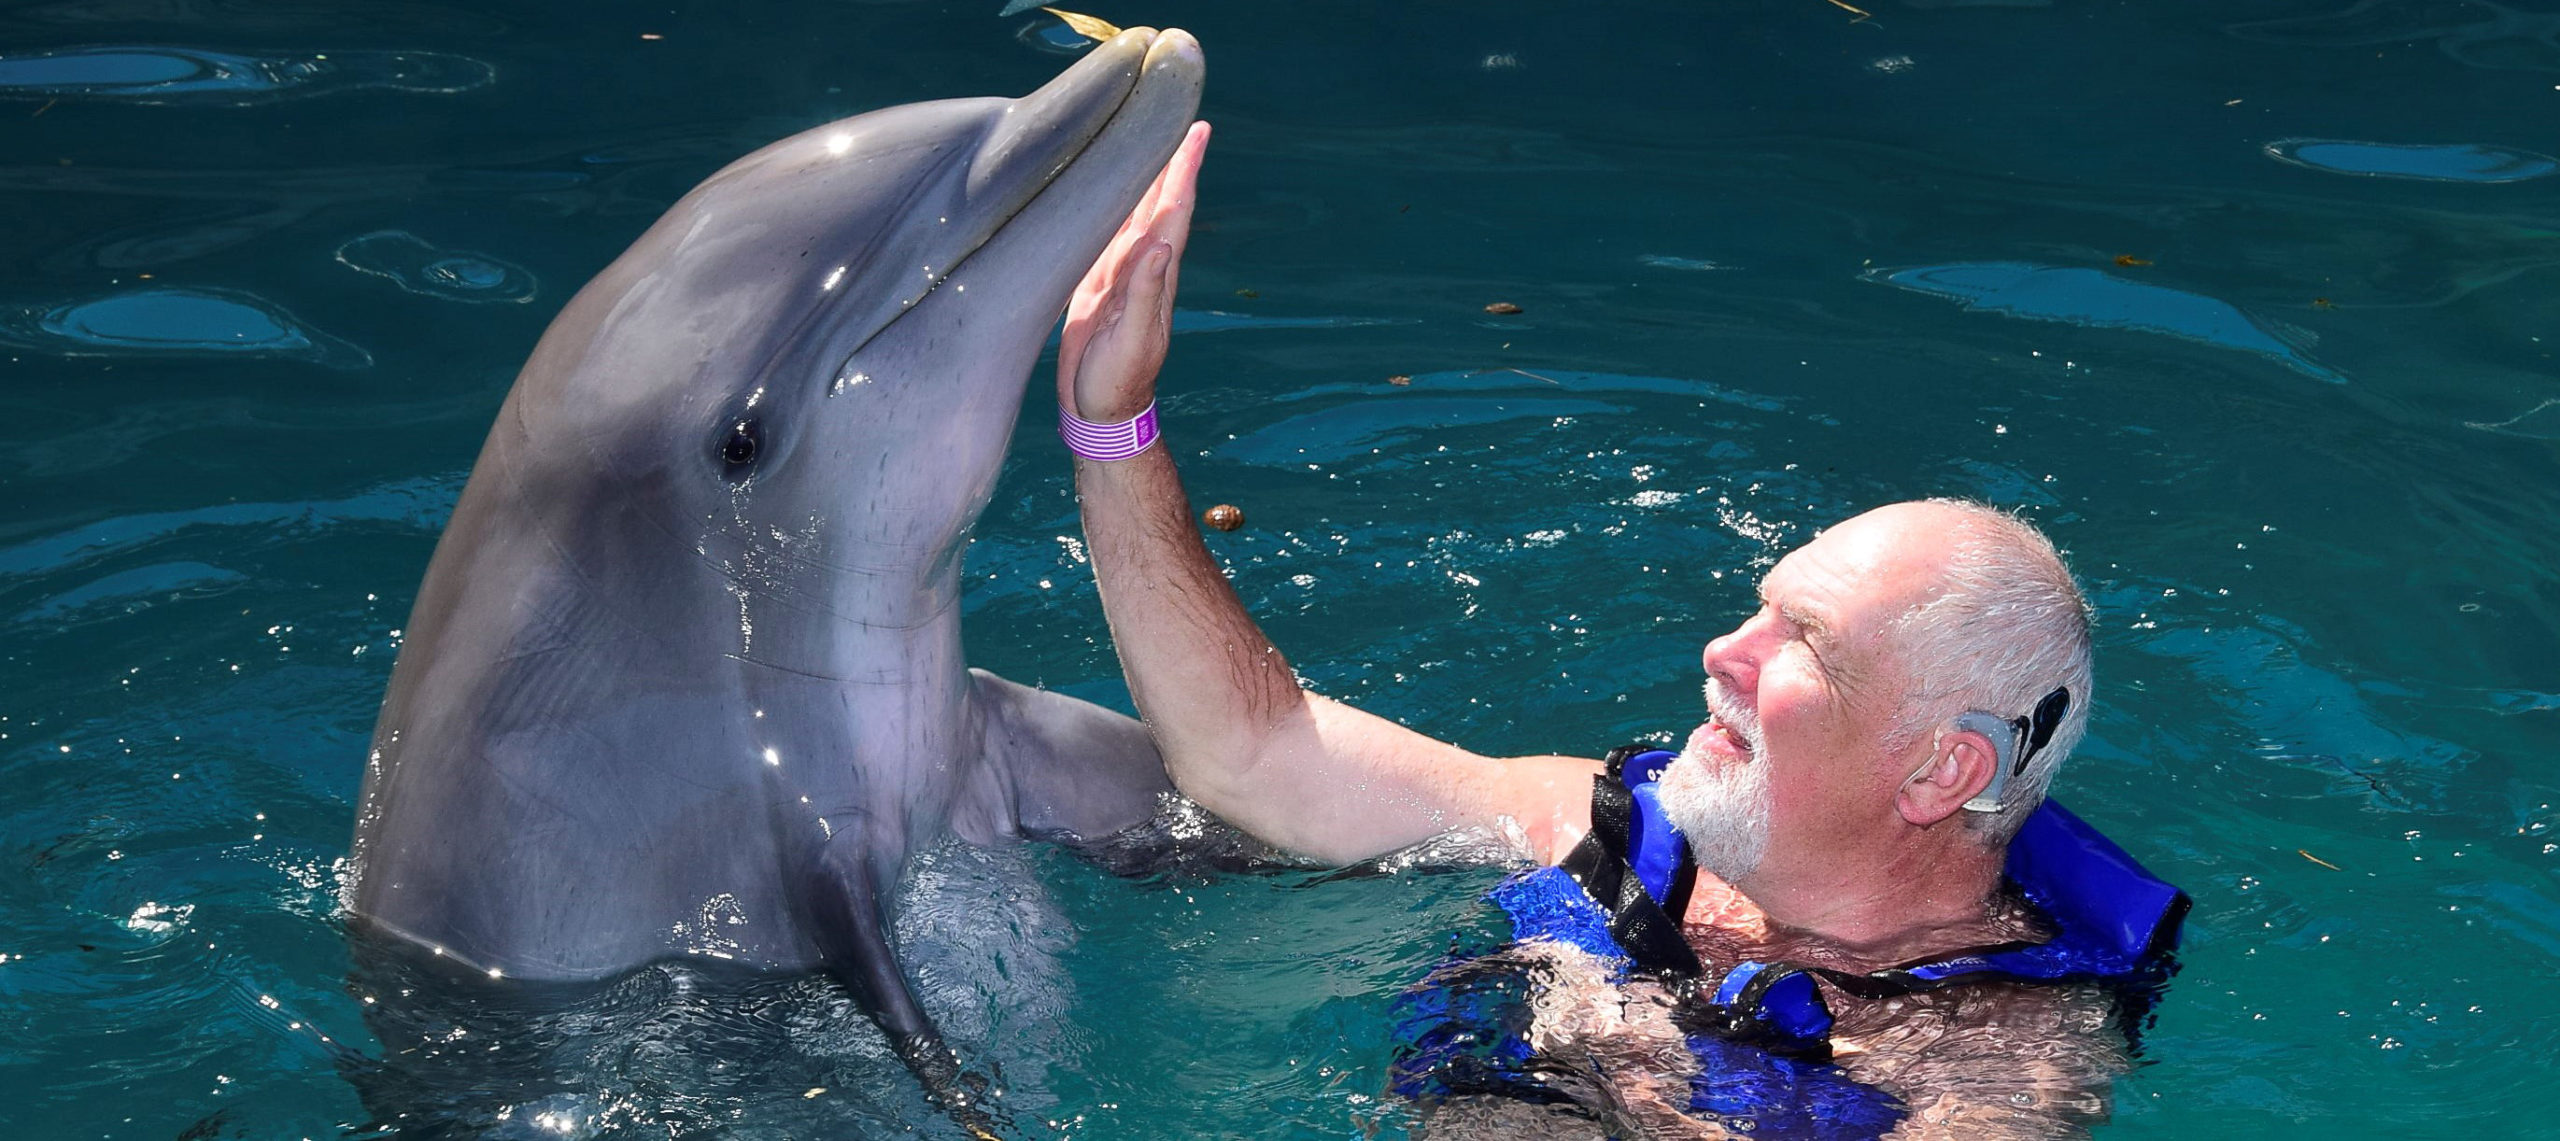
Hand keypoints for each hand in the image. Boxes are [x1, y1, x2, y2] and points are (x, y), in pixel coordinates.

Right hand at [1058, 120, 1208, 424]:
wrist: (1100, 411)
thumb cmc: (1118, 382)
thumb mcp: (1132, 339)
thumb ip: (1145, 294)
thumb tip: (1160, 246)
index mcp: (1155, 274)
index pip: (1174, 210)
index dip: (1184, 171)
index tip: (1197, 132)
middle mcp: (1142, 267)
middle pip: (1158, 202)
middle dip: (1170, 161)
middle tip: (1182, 119)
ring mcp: (1120, 275)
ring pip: (1132, 214)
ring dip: (1142, 180)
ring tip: (1147, 142)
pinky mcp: (1095, 285)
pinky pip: (1106, 235)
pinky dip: (1110, 209)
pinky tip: (1107, 194)